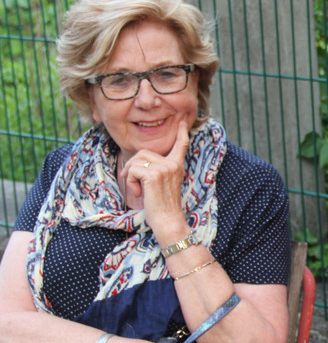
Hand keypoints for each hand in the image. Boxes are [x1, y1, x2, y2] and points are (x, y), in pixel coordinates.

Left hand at [120, 120, 189, 235]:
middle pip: (143, 152)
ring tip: (137, 190)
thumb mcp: (162, 184)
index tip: (183, 121)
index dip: (181, 133)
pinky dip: (130, 182)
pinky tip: (138, 193)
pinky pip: (132, 170)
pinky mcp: (154, 174)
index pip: (181, 145)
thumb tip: (137, 162)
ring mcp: (164, 168)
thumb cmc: (162, 207)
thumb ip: (157, 170)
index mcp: (177, 166)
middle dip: (132, 167)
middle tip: (133, 183)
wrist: (168, 221)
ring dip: (130, 175)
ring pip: (136, 160)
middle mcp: (173, 164)